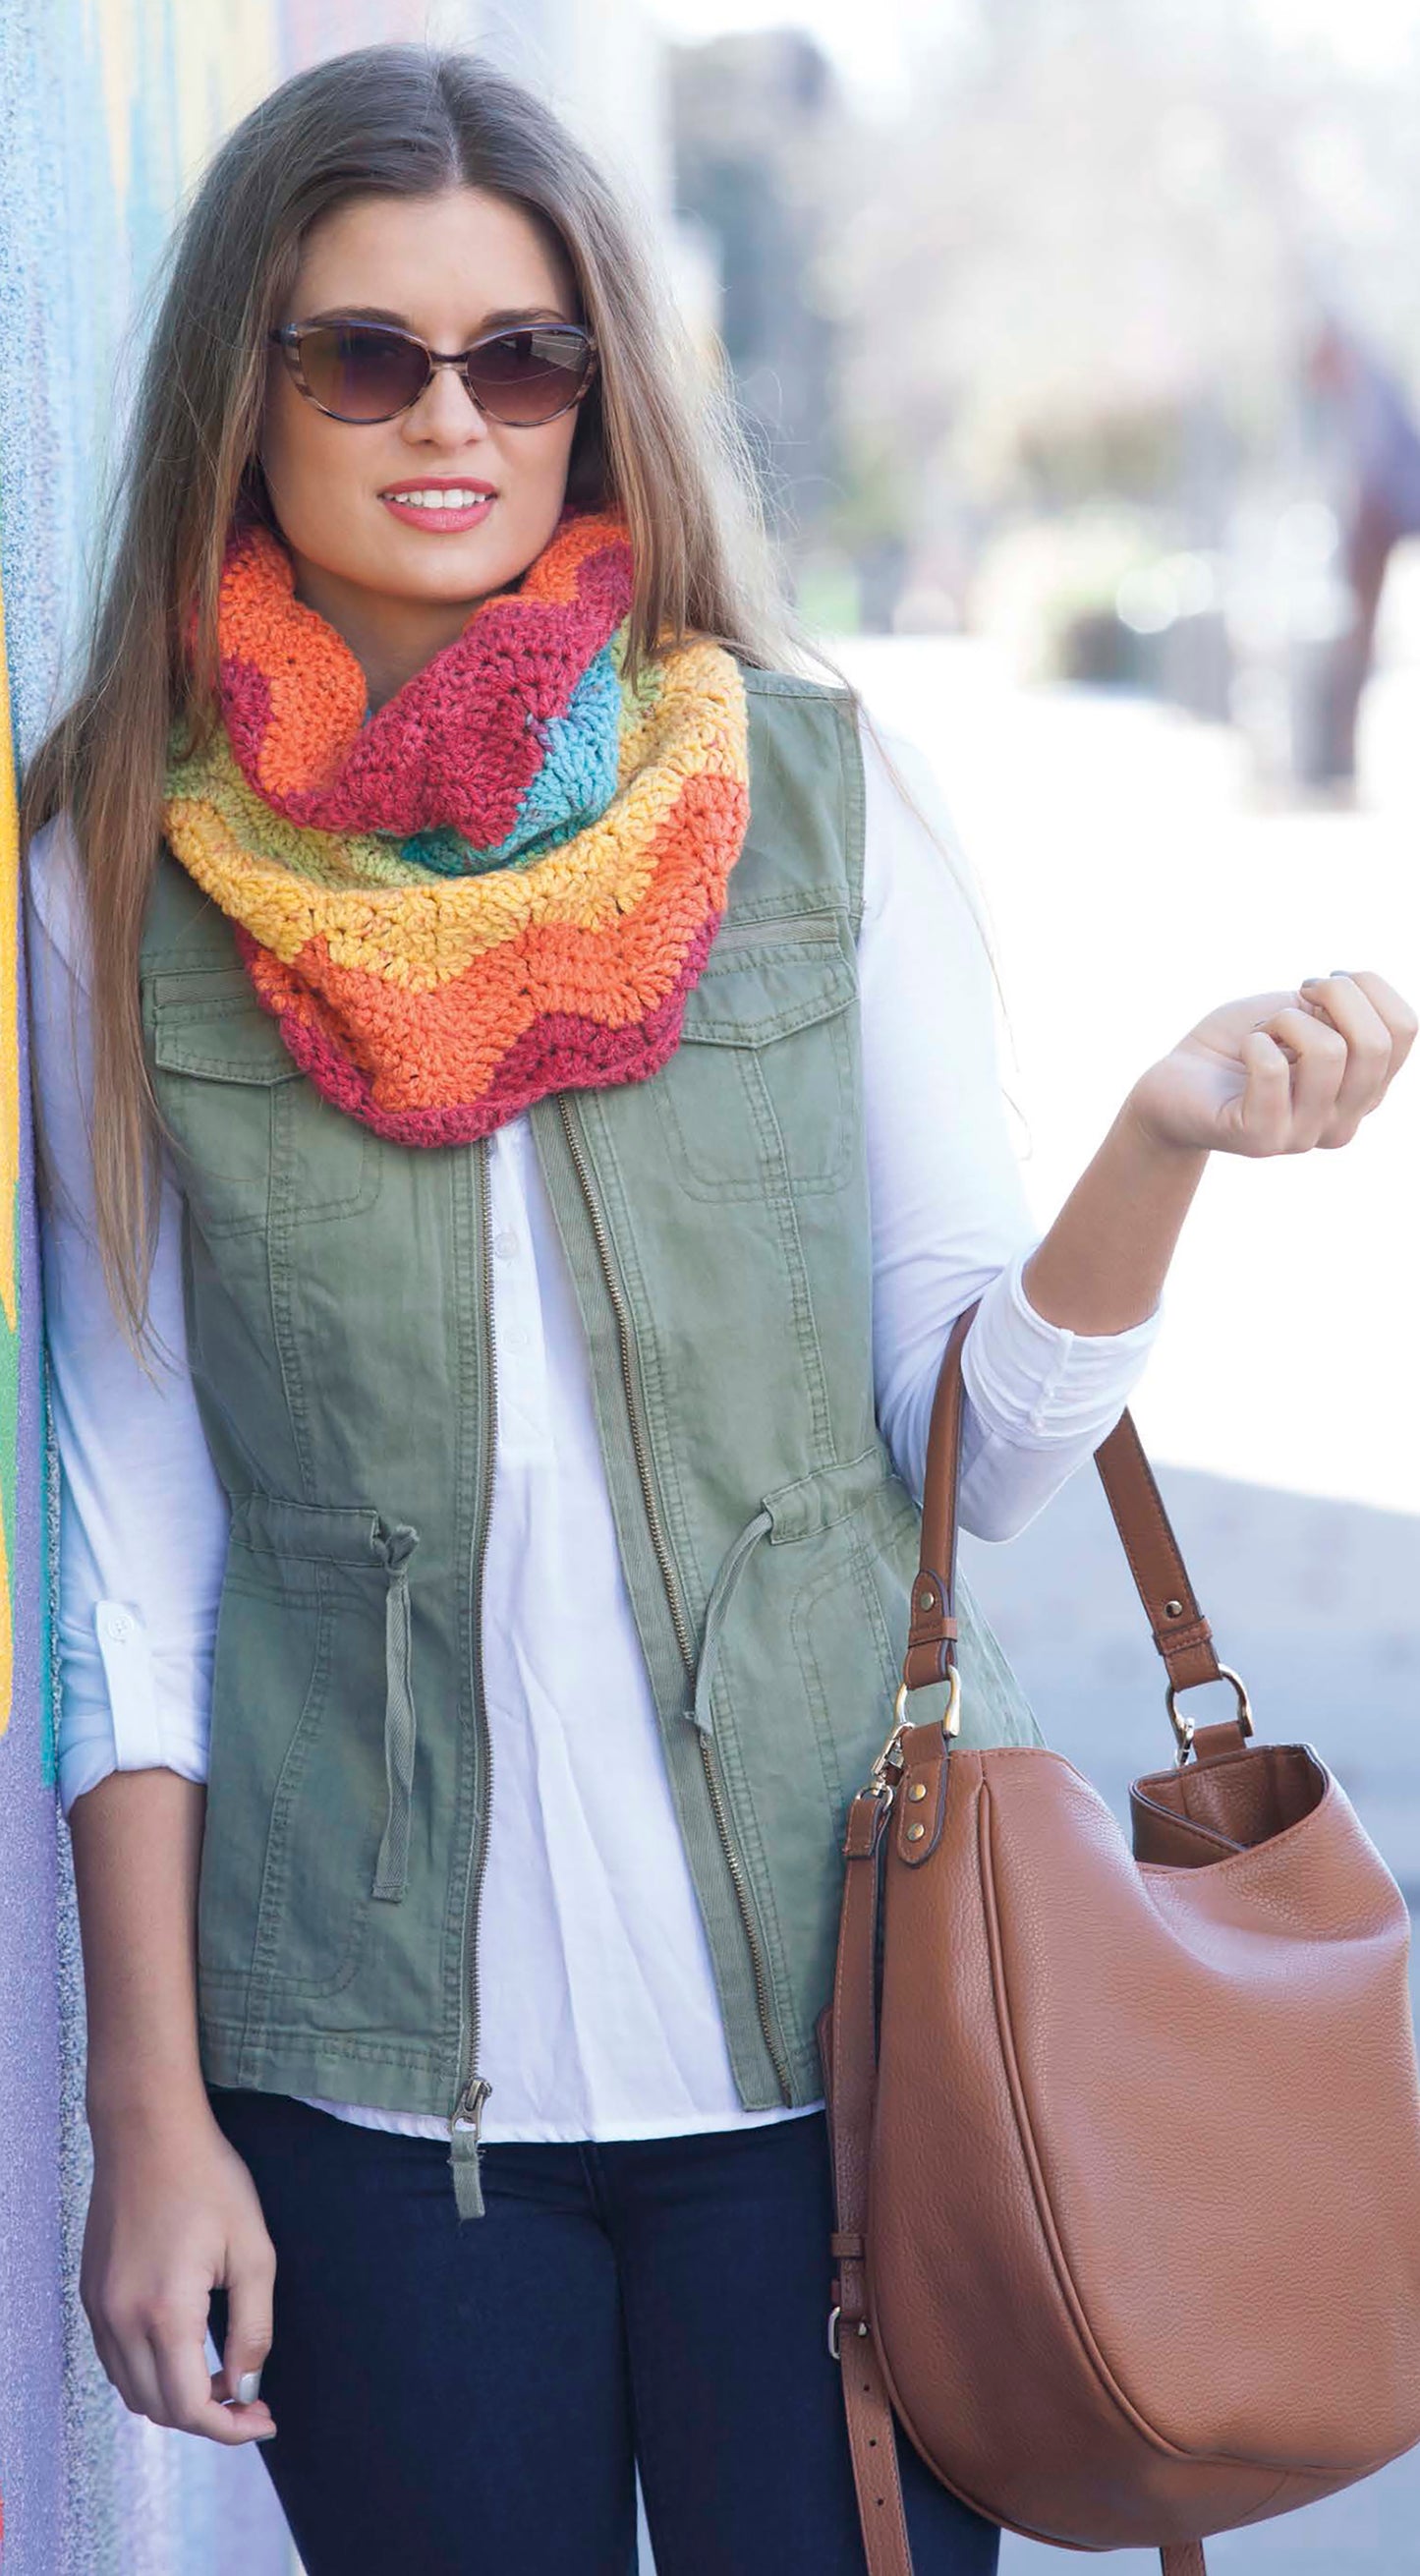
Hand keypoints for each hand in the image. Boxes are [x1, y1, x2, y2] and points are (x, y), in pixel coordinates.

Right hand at [81, 2099, 277, 2444]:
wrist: (148, 2130)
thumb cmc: (208, 2180)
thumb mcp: (252, 2250)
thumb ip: (253, 2328)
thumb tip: (247, 2387)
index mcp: (164, 2314)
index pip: (189, 2408)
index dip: (230, 2428)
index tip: (265, 2419)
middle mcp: (120, 2321)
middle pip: (159, 2409)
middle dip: (209, 2418)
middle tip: (251, 2400)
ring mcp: (99, 2309)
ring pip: (133, 2390)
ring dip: (176, 2399)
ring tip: (222, 2376)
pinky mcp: (91, 2294)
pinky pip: (116, 2360)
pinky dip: (150, 2373)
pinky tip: (186, 2350)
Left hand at [1126, 971, 1416, 1157]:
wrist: (1176, 1082)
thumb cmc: (1241, 1042)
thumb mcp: (1304, 1014)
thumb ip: (1344, 1010)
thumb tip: (1360, 990)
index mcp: (1366, 1089)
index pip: (1406, 1028)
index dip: (1367, 987)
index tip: (1323, 985)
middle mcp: (1345, 1120)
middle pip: (1376, 1043)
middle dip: (1335, 994)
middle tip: (1296, 994)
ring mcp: (1305, 1136)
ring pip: (1328, 1052)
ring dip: (1286, 1019)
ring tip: (1264, 1031)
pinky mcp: (1260, 1138)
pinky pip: (1273, 1071)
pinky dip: (1254, 1042)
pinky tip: (1244, 1050)